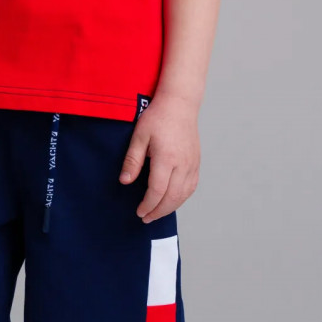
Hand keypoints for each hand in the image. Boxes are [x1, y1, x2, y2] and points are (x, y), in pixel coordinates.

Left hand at [118, 95, 200, 222]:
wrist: (180, 103)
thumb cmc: (158, 116)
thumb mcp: (139, 136)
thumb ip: (133, 160)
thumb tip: (125, 182)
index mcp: (167, 157)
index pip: (157, 190)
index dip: (148, 205)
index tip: (139, 212)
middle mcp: (182, 163)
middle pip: (172, 197)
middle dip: (158, 211)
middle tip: (146, 218)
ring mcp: (192, 163)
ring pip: (184, 194)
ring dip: (170, 207)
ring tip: (157, 212)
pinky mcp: (196, 162)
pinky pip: (192, 186)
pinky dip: (182, 197)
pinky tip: (173, 200)